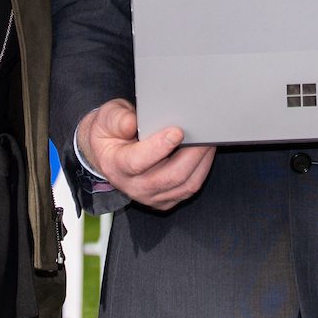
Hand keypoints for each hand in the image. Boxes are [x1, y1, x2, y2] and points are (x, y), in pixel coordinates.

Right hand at [77, 98, 215, 209]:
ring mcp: (151, 196)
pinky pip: (188, 189)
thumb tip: (132, 123)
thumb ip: (117, 119)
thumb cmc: (110, 133)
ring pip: (184, 186)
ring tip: (210, 141)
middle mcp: (134, 186)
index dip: (159, 148)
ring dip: (201, 163)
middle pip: (169, 177)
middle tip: (205, 135)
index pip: (138, 162)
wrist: (107, 154)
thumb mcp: (107, 118)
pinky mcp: (165, 199)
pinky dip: (201, 171)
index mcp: (116, 166)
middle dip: (191, 155)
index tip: (177, 131)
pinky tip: (205, 153)